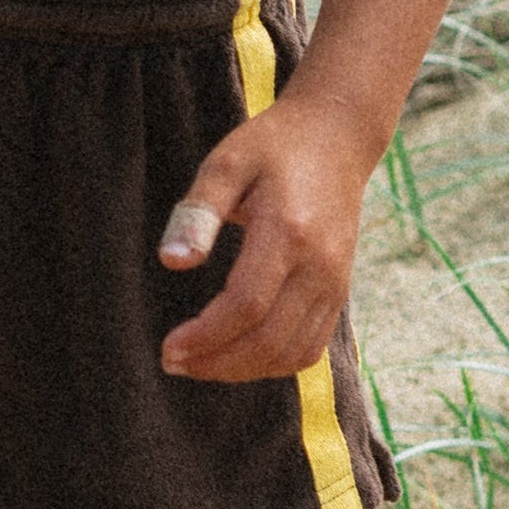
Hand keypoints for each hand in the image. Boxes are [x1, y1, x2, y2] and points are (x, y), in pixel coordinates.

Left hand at [157, 93, 377, 384]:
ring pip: (293, 352)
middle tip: (172, 362)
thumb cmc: (272, 148)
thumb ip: (198, 212)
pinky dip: (273, 364)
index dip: (206, 337)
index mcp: (289, 232)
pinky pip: (311, 347)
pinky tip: (236, 358)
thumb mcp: (226, 163)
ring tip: (198, 364)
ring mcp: (336, 281)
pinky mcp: (340, 290)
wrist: (337, 138)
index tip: (168, 348)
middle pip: (270, 340)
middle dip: (217, 363)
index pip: (247, 305)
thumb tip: (173, 262)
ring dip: (243, 371)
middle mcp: (320, 265)